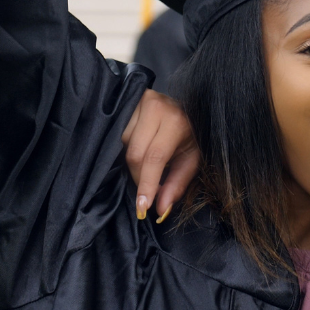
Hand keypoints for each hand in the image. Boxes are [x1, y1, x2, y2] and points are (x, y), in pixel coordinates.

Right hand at [122, 89, 200, 221]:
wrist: (186, 103)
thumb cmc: (190, 133)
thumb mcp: (191, 159)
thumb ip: (177, 184)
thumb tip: (160, 210)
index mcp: (176, 122)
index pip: (154, 157)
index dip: (146, 184)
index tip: (142, 207)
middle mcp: (156, 108)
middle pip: (134, 153)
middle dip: (138, 176)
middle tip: (146, 187)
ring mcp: (139, 101)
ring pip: (123, 143)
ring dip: (132, 159)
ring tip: (146, 159)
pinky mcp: (128, 99)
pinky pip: (117, 131)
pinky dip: (124, 146)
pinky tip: (135, 148)